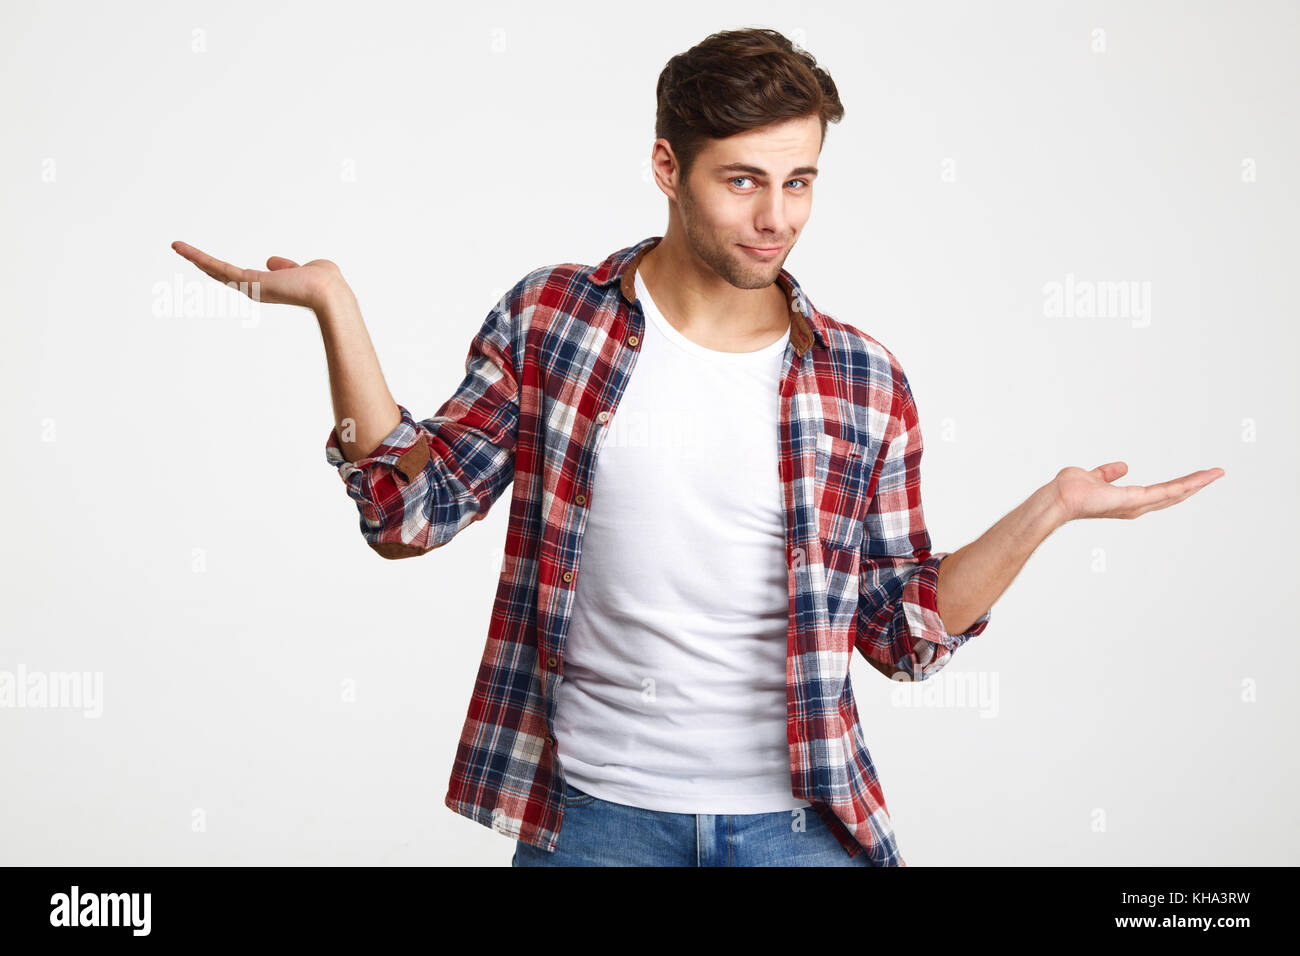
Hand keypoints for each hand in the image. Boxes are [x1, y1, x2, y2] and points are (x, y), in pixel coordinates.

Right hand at [170, 240, 345, 311]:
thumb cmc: (325, 282)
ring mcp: (250, 288)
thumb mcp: (305, 269)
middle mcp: (256, 290)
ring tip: (176, 246)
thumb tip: (271, 261)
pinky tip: (182, 248)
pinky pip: (217, 267)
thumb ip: (288, 267)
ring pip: (215, 271)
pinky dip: (198, 258)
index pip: (241, 276)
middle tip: (182, 250)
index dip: (226, 269)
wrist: (329, 293)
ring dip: (194, 258)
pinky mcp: (247, 282)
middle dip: (202, 263)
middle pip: (222, 275)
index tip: (210, 262)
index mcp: (269, 287)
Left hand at [1051, 462, 1224, 522]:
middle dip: (1195, 485)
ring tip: (1216, 473)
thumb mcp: (1093, 477)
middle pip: (1173, 496)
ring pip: (1174, 494)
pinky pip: (1166, 492)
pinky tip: (1201, 478)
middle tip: (1215, 474)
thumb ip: (1107, 473)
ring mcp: (1137, 505)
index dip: (1179, 486)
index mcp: (1127, 500)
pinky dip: (1185, 485)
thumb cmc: (1070, 490)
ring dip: (1197, 483)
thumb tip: (1122, 467)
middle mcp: (1135, 506)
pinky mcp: (1135, 500)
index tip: (1196, 477)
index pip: (1159, 493)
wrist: (1059, 497)